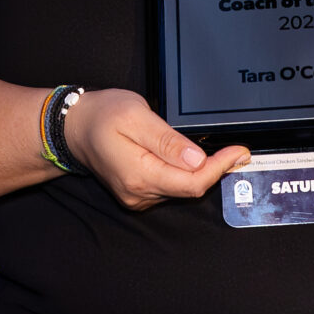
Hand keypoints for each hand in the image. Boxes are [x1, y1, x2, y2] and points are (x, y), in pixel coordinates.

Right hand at [61, 88, 250, 210]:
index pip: (192, 182)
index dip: (220, 168)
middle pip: (190, 188)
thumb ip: (167, 141)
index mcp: (139, 175)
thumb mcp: (136, 117)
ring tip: (219, 152)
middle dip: (216, 170)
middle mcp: (139, 193)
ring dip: (202, 172)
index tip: (239, 151)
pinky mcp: (137, 193)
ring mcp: (137, 196)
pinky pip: (170, 187)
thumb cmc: (101, 116)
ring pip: (182, 189)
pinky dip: (186, 175)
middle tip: (237, 150)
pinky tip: (192, 159)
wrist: (74, 128)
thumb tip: (197, 160)